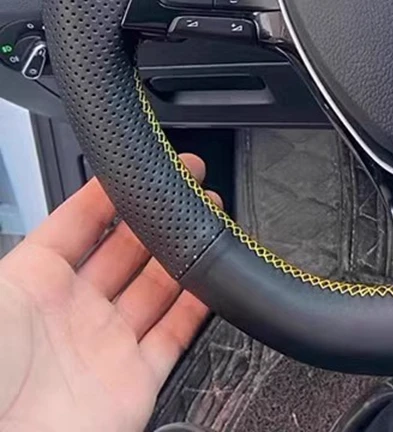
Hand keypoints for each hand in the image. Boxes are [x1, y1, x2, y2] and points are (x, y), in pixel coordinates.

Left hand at [0, 154, 218, 431]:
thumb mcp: (1, 288)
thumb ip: (50, 238)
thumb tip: (86, 198)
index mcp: (31, 283)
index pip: (81, 222)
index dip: (116, 191)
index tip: (147, 168)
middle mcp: (72, 311)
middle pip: (128, 249)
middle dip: (161, 217)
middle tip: (191, 189)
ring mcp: (105, 345)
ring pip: (159, 286)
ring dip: (186, 253)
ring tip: (213, 221)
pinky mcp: (135, 382)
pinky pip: (176, 335)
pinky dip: (200, 306)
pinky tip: (215, 278)